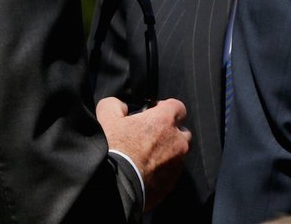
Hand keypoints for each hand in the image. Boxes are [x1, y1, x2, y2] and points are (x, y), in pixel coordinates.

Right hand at [96, 96, 190, 210]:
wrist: (115, 186)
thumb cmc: (114, 149)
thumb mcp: (107, 117)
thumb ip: (115, 104)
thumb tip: (121, 107)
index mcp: (165, 121)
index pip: (178, 107)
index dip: (165, 107)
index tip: (153, 113)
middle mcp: (177, 141)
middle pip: (182, 132)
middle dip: (171, 132)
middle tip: (151, 136)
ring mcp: (177, 164)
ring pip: (179, 154)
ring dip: (168, 152)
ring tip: (148, 156)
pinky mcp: (171, 183)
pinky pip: (172, 173)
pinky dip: (163, 170)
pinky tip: (146, 171)